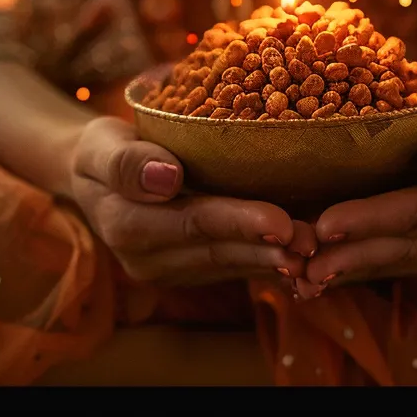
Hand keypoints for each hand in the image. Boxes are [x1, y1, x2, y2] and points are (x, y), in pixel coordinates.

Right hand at [71, 117, 314, 286]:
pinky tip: (306, 258)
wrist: (97, 176)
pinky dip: (269, 262)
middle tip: (316, 240)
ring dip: (276, 260)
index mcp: (127, 227)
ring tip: (319, 251)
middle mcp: (149, 261)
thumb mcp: (101, 145)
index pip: (192, 224)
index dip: (238, 223)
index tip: (280, 222)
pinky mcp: (193, 271)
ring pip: (232, 265)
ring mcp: (173, 271)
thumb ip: (126, 162)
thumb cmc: (103, 150)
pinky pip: (235, 268)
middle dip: (269, 248)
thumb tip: (165, 177)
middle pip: (219, 251)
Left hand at [298, 96, 416, 297]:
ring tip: (297, 274)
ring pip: (392, 264)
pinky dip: (352, 271)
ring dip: (344, 269)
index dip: (373, 219)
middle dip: (347, 254)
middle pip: (401, 247)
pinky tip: (313, 276)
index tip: (326, 223)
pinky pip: (390, 268)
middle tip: (296, 260)